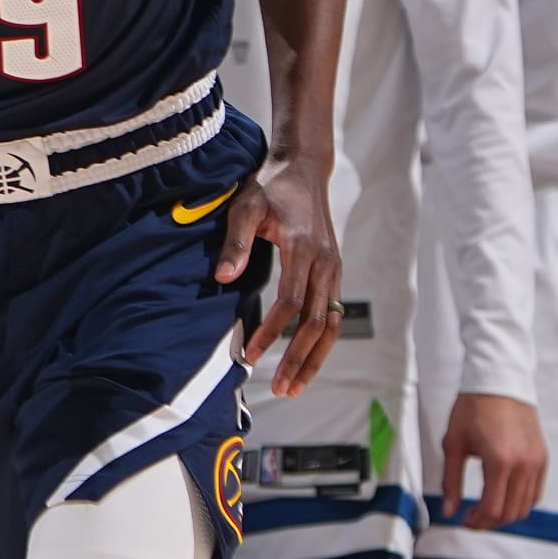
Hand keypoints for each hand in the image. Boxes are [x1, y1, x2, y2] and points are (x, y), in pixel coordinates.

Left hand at [214, 154, 341, 396]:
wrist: (304, 169)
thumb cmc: (270, 188)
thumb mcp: (246, 206)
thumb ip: (236, 242)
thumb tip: (223, 278)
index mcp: (305, 248)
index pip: (291, 301)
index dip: (273, 332)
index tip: (252, 355)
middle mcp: (326, 263)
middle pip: (317, 322)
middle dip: (298, 358)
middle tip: (280, 389)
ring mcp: (334, 270)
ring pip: (332, 325)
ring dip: (315, 359)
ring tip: (294, 387)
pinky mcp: (334, 273)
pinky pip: (334, 316)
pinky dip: (322, 343)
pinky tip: (305, 362)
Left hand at [439, 393, 547, 527]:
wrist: (499, 380)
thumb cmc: (473, 407)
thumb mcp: (453, 444)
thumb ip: (451, 482)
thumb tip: (448, 511)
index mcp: (500, 461)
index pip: (493, 510)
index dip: (477, 522)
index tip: (464, 520)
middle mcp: (524, 464)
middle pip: (511, 513)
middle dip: (490, 521)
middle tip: (472, 517)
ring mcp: (537, 461)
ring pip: (526, 506)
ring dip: (506, 514)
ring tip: (486, 507)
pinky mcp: (542, 457)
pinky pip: (536, 492)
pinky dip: (521, 501)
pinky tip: (503, 495)